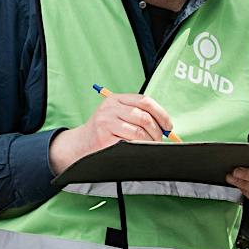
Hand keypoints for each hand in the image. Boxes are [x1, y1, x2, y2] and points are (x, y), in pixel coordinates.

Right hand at [49, 89, 177, 176]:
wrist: (80, 144)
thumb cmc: (104, 130)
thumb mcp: (117, 114)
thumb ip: (136, 114)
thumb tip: (164, 125)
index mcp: (116, 99)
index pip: (145, 101)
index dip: (161, 114)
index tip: (168, 126)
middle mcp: (110, 108)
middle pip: (144, 117)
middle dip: (156, 131)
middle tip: (159, 140)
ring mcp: (106, 123)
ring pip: (138, 131)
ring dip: (149, 141)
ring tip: (149, 146)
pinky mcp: (104, 138)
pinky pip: (129, 143)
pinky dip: (138, 147)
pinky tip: (138, 150)